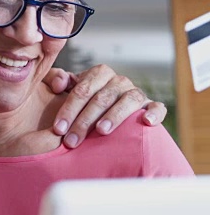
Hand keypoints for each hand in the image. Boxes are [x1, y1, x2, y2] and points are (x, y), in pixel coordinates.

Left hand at [42, 65, 166, 147]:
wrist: (105, 109)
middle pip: (101, 98)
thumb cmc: (82, 101)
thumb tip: (59, 84)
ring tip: (101, 130)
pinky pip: (157, 107)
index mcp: (99, 73)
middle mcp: (118, 81)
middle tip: (72, 141)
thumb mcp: (67, 88)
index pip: (81, 90)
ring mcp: (136, 93)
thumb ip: (57, 80)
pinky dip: (153, 113)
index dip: (68, 109)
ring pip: (127, 101)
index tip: (58, 129)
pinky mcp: (151, 106)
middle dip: (84, 121)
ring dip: (114, 115)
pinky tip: (146, 122)